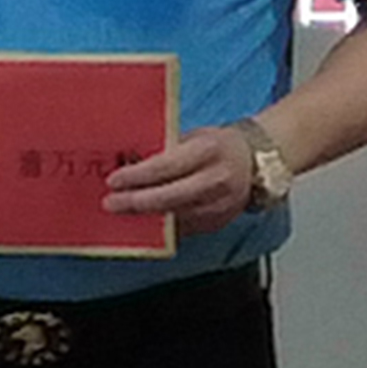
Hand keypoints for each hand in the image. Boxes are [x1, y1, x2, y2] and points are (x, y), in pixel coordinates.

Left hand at [103, 125, 254, 234]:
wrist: (255, 164)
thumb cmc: (220, 146)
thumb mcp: (194, 137)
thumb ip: (167, 151)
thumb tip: (131, 162)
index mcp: (207, 152)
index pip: (165, 167)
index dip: (137, 176)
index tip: (115, 180)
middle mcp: (214, 181)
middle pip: (167, 198)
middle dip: (135, 203)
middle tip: (111, 203)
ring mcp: (217, 207)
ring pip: (173, 219)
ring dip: (144, 218)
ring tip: (122, 213)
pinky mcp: (215, 224)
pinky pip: (182, 229)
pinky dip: (160, 227)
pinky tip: (144, 222)